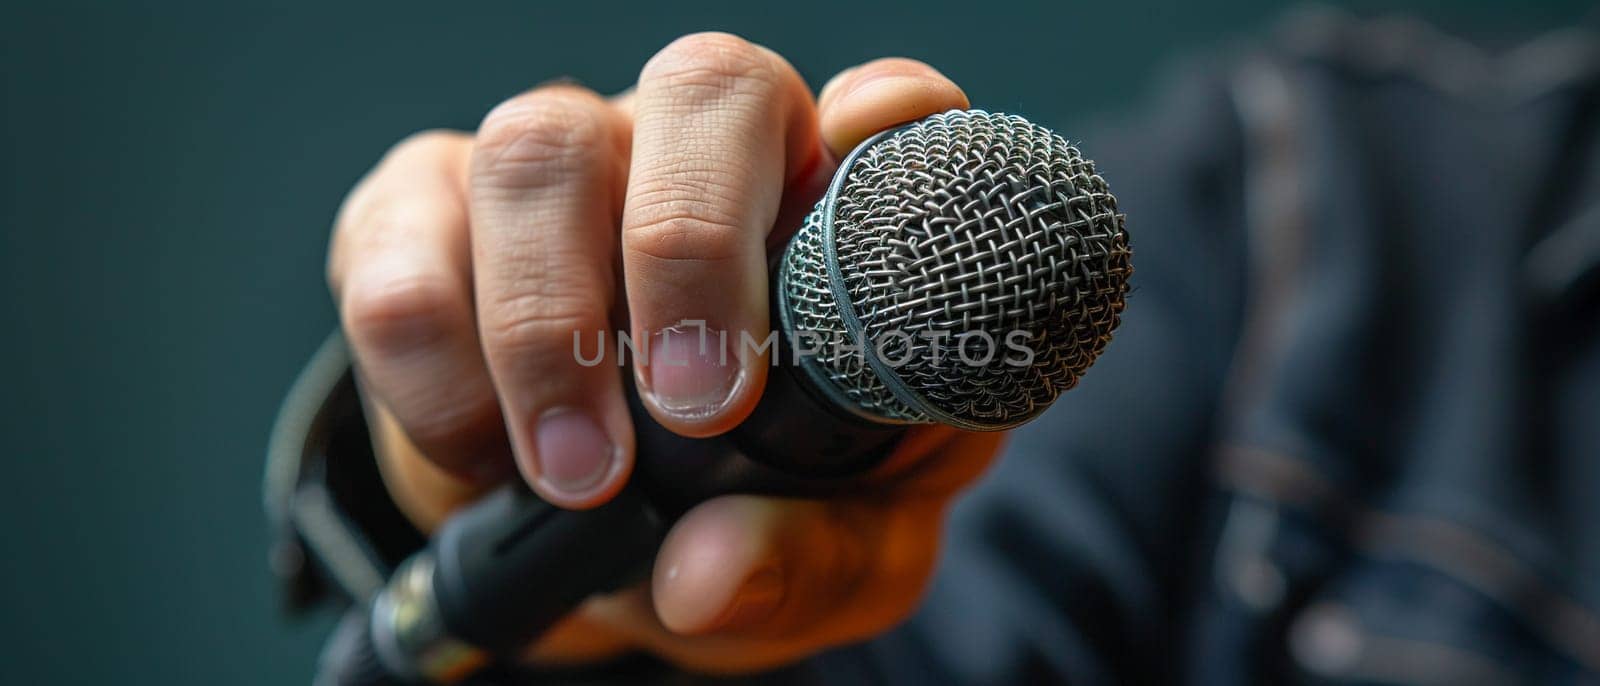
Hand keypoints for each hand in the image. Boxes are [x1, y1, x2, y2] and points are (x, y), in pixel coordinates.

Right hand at [327, 32, 1003, 672]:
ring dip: (546, 321)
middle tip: (697, 404)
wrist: (608, 544)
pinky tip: (478, 451)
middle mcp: (704, 157)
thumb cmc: (756, 512)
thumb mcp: (831, 560)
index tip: (863, 160)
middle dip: (691, 242)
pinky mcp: (422, 213)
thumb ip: (807, 561)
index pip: (889, 108)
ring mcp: (564, 169)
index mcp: (833, 216)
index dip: (889, 109)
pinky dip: (432, 361)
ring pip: (536, 149)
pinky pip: (399, 244)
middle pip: (703, 90)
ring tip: (579, 470)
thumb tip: (709, 574)